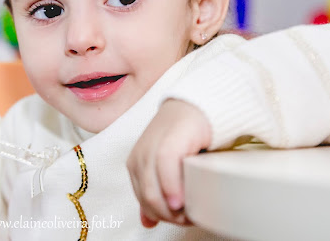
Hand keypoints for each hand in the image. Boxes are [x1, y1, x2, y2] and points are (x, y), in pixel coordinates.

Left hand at [127, 99, 210, 226]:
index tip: (182, 220)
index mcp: (136, 165)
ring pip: (153, 189)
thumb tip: (147, 223)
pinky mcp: (168, 141)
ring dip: (172, 208)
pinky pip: (164, 169)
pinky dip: (172, 188)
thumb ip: (157, 192)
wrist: (193, 108)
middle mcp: (139, 158)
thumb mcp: (166, 168)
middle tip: (189, 219)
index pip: (143, 201)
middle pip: (147, 198)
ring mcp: (150, 149)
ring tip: (190, 213)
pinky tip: (180, 200)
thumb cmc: (183, 138)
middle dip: (169, 216)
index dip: (161, 216)